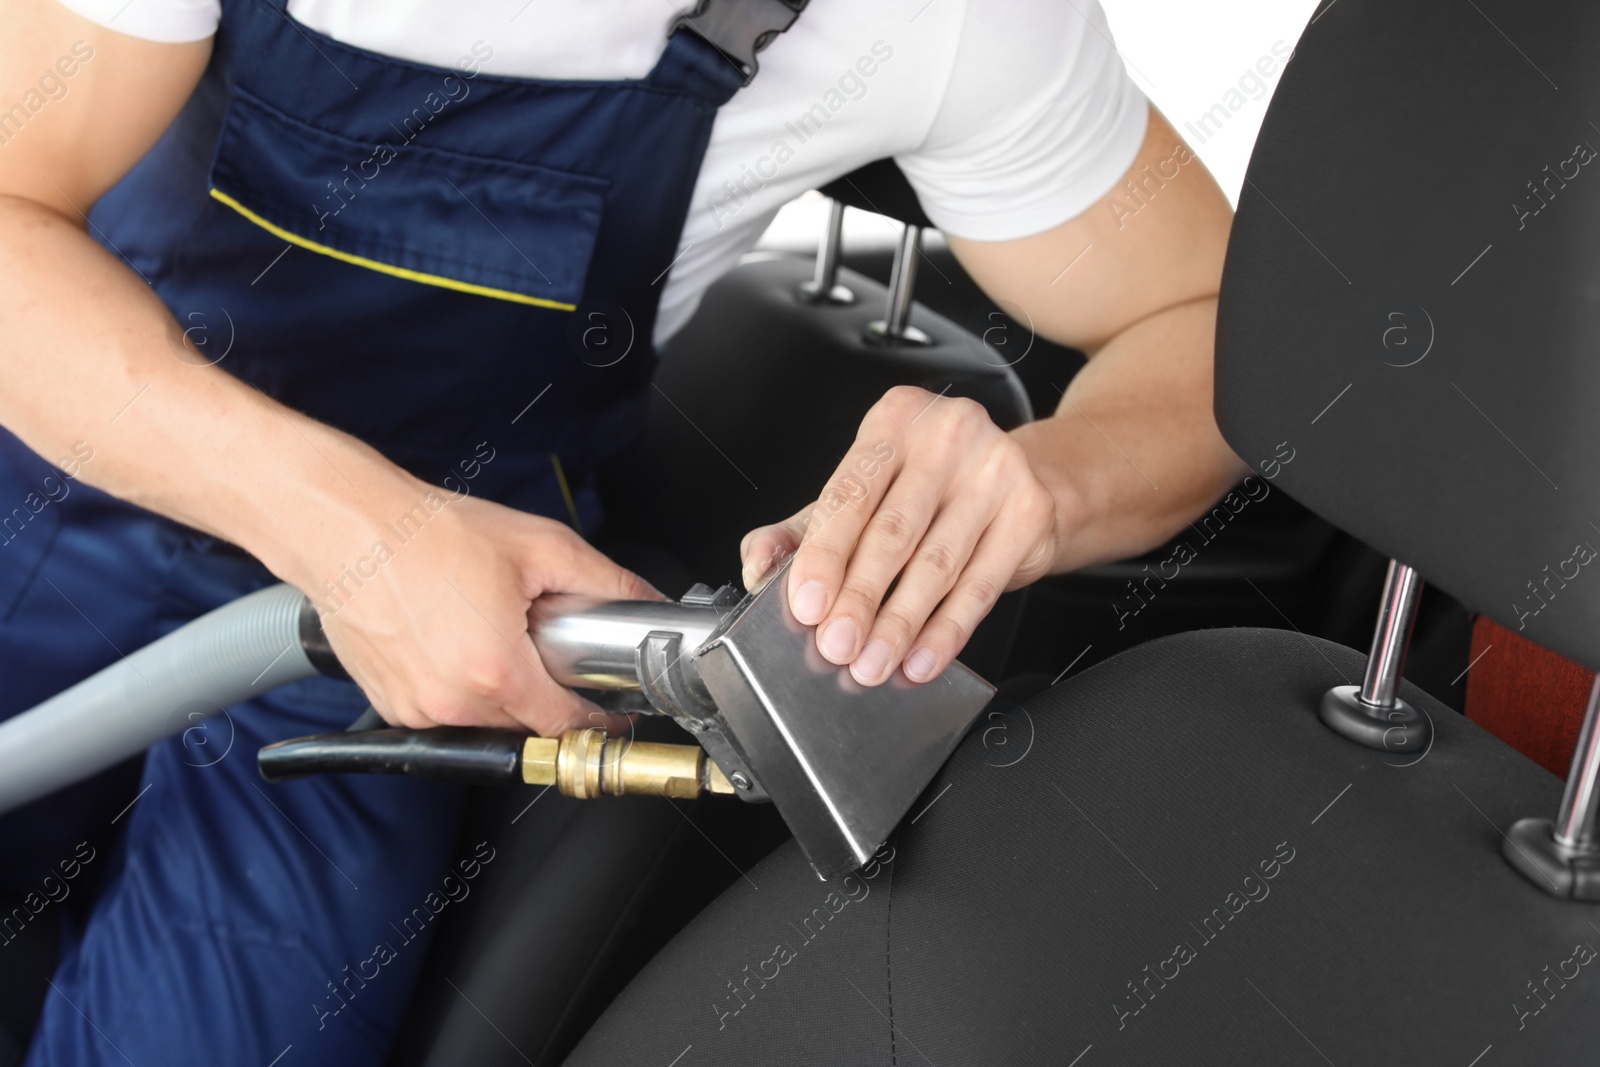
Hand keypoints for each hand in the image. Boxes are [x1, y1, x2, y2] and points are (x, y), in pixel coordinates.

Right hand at [302, 487, 659, 734]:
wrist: (346, 525)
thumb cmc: (426, 533)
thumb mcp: (540, 547)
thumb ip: (606, 583)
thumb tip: (647, 603)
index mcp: (495, 673)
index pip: (566, 724)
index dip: (597, 714)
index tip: (611, 705)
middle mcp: (451, 703)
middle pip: (527, 723)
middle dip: (546, 690)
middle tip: (544, 642)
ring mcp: (415, 708)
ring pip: (484, 719)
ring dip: (500, 688)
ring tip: (492, 631)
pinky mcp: (388, 702)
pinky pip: (442, 709)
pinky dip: (458, 684)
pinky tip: (453, 638)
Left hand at [741, 386, 1056, 685]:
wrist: (1021, 480)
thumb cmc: (928, 489)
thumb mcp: (860, 497)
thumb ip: (801, 531)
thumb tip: (758, 563)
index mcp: (893, 422)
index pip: (850, 494)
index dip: (825, 556)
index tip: (807, 604)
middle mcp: (947, 435)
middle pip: (894, 532)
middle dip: (860, 599)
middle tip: (838, 646)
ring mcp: (995, 470)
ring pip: (937, 564)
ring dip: (900, 625)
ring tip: (873, 662)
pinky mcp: (1030, 511)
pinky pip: (981, 585)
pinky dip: (947, 631)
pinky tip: (922, 658)